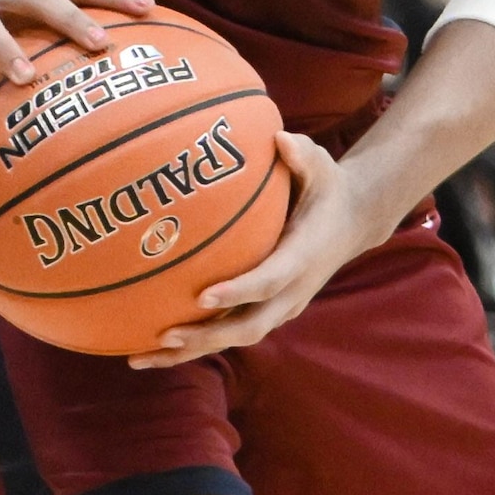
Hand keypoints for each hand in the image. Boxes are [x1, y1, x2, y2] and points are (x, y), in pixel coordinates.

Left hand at [139, 133, 363, 366]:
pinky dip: (195, 343)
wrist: (353, 223)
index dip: (237, 291)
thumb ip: (301, 154)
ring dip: (192, 350)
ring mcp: (281, 306)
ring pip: (236, 337)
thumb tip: (278, 137)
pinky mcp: (269, 311)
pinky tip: (152, 346)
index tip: (202, 295)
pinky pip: (231, 332)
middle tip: (165, 335)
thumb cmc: (327, 189)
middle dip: (207, 336)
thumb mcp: (321, 166)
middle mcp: (292, 291)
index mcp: (302, 257)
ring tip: (142, 358)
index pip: (269, 280)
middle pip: (249, 326)